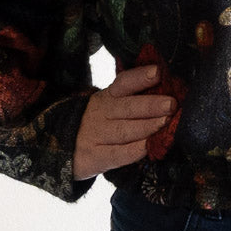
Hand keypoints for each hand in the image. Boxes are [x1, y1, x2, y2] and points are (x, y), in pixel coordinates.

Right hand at [73, 64, 178, 180]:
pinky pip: (117, 155)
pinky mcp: (94, 158)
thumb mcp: (109, 105)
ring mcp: (96, 135)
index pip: (124, 83)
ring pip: (124, 130)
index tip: (157, 72)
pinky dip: (133, 151)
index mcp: (108, 96)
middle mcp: (101, 113)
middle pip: (128, 107)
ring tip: (166, 123)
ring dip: (147, 127)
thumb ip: (133, 99)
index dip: (140, 77)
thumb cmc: (98, 123)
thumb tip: (169, 92)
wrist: (60, 148)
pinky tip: (148, 147)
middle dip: (151, 105)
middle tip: (171, 104)